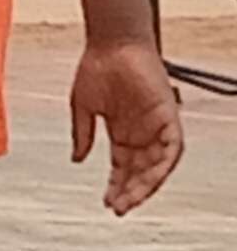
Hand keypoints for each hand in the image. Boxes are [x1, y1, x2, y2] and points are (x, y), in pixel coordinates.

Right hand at [67, 38, 186, 214]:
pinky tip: (150, 178)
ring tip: (131, 199)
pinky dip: (164, 164)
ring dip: (146, 184)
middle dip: (131, 191)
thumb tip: (77, 159)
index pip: (123, 168)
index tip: (107, 202)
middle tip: (119, 208)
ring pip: (158, 165)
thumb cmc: (97, 67)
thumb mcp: (82, 107)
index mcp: (123, 132)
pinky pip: (173, 148)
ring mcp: (157, 125)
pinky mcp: (169, 116)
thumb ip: (82, 134)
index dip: (116, 186)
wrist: (112, 43)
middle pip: (141, 171)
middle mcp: (142, 133)